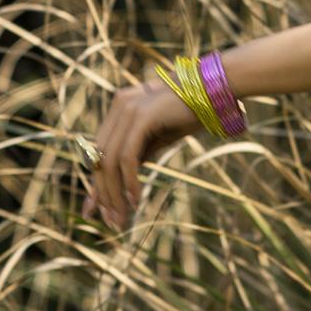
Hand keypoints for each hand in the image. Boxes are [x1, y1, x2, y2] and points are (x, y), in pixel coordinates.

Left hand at [82, 78, 195, 233]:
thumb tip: (125, 181)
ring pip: (110, 161)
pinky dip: (129, 182)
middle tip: (111, 221)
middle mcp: (119, 106)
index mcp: (120, 107)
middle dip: (102, 193)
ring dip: (114, 193)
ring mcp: (128, 109)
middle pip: (99, 158)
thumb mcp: (161, 137)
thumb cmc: (193, 112)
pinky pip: (127, 158)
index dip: (96, 182)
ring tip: (122, 217)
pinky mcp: (140, 117)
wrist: (216, 89)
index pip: (98, 151)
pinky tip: (136, 200)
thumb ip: (140, 153)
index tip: (94, 210)